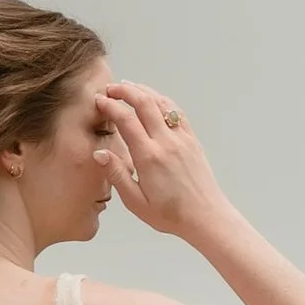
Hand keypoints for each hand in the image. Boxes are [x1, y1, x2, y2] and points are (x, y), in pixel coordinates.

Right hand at [104, 82, 227, 239]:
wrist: (205, 216)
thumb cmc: (169, 214)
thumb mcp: (135, 201)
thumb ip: (117, 175)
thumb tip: (99, 153)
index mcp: (149, 157)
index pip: (126, 120)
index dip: (110, 106)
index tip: (98, 101)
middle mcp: (166, 142)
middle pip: (144, 103)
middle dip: (125, 90)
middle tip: (110, 88)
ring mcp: (182, 138)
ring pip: (162, 103)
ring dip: (144, 91)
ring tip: (128, 87)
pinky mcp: (192, 140)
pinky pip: (176, 112)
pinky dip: (162, 101)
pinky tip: (153, 99)